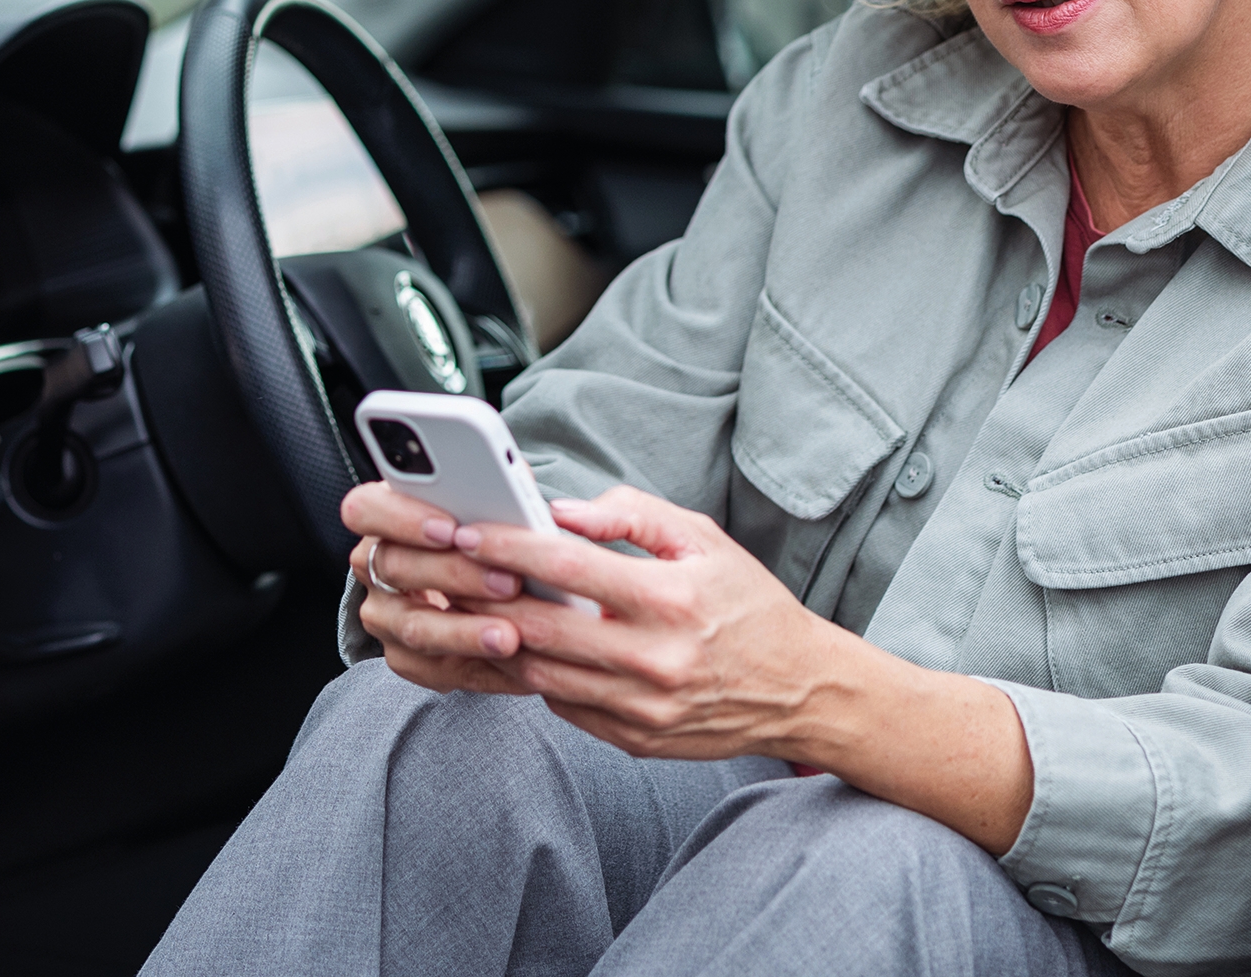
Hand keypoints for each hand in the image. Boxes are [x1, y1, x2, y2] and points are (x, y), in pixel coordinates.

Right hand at [342, 480, 538, 695]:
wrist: (481, 585)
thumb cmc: (483, 532)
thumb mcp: (487, 502)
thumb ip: (493, 490)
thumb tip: (514, 490)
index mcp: (382, 519)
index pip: (365, 509)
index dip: (401, 518)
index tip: (451, 529)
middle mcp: (372, 569)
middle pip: (396, 568)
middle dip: (456, 575)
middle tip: (508, 582)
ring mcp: (385, 618)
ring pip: (415, 628)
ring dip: (467, 632)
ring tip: (511, 637)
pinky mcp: (406, 660)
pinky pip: (440, 669)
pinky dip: (484, 668)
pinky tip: (519, 665)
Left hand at [455, 487, 1037, 852]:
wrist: (802, 691)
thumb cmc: (750, 606)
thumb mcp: (703, 540)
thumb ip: (632, 515)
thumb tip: (562, 510)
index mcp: (670, 599)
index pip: (566, 568)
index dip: (507, 547)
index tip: (468, 531)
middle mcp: (653, 659)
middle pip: (538, 626)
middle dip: (484, 597)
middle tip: (448, 572)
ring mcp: (642, 708)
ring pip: (540, 673)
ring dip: (500, 640)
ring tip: (473, 608)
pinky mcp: (634, 739)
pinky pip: (564, 706)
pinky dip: (536, 676)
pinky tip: (522, 647)